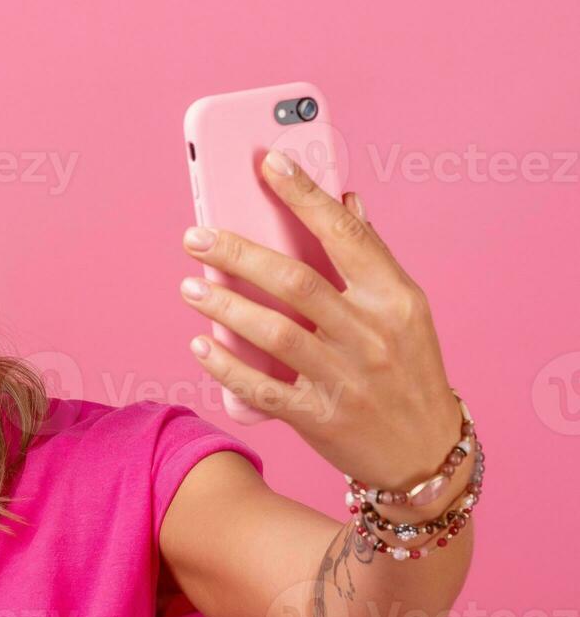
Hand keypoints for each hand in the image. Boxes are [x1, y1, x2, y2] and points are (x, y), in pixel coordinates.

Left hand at [178, 148, 460, 490]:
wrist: (425, 455)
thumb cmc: (407, 372)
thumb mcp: (406, 312)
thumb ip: (371, 258)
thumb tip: (347, 198)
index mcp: (395, 298)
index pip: (345, 234)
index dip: (305, 194)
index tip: (268, 162)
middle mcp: (372, 335)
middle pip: (295, 281)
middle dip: (238, 252)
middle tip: (195, 235)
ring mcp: (346, 379)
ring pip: (274, 332)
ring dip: (224, 306)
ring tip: (190, 285)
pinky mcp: (320, 418)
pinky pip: (263, 388)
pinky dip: (227, 366)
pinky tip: (199, 345)